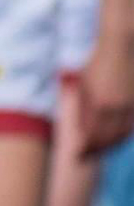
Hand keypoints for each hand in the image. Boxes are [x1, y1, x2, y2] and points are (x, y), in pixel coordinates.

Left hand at [78, 30, 133, 155]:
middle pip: (105, 138)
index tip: (77, 155)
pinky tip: (114, 141)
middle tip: (84, 158)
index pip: (90, 132)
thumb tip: (81, 127)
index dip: (84, 146)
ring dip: (108, 147)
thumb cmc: (98, 62)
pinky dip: (121, 137)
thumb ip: (83, 105)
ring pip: (120, 135)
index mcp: (97, 102)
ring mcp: (128, 107)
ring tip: (97, 152)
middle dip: (95, 151)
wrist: (121, 47)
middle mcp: (113, 108)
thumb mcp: (85, 82)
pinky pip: (129, 127)